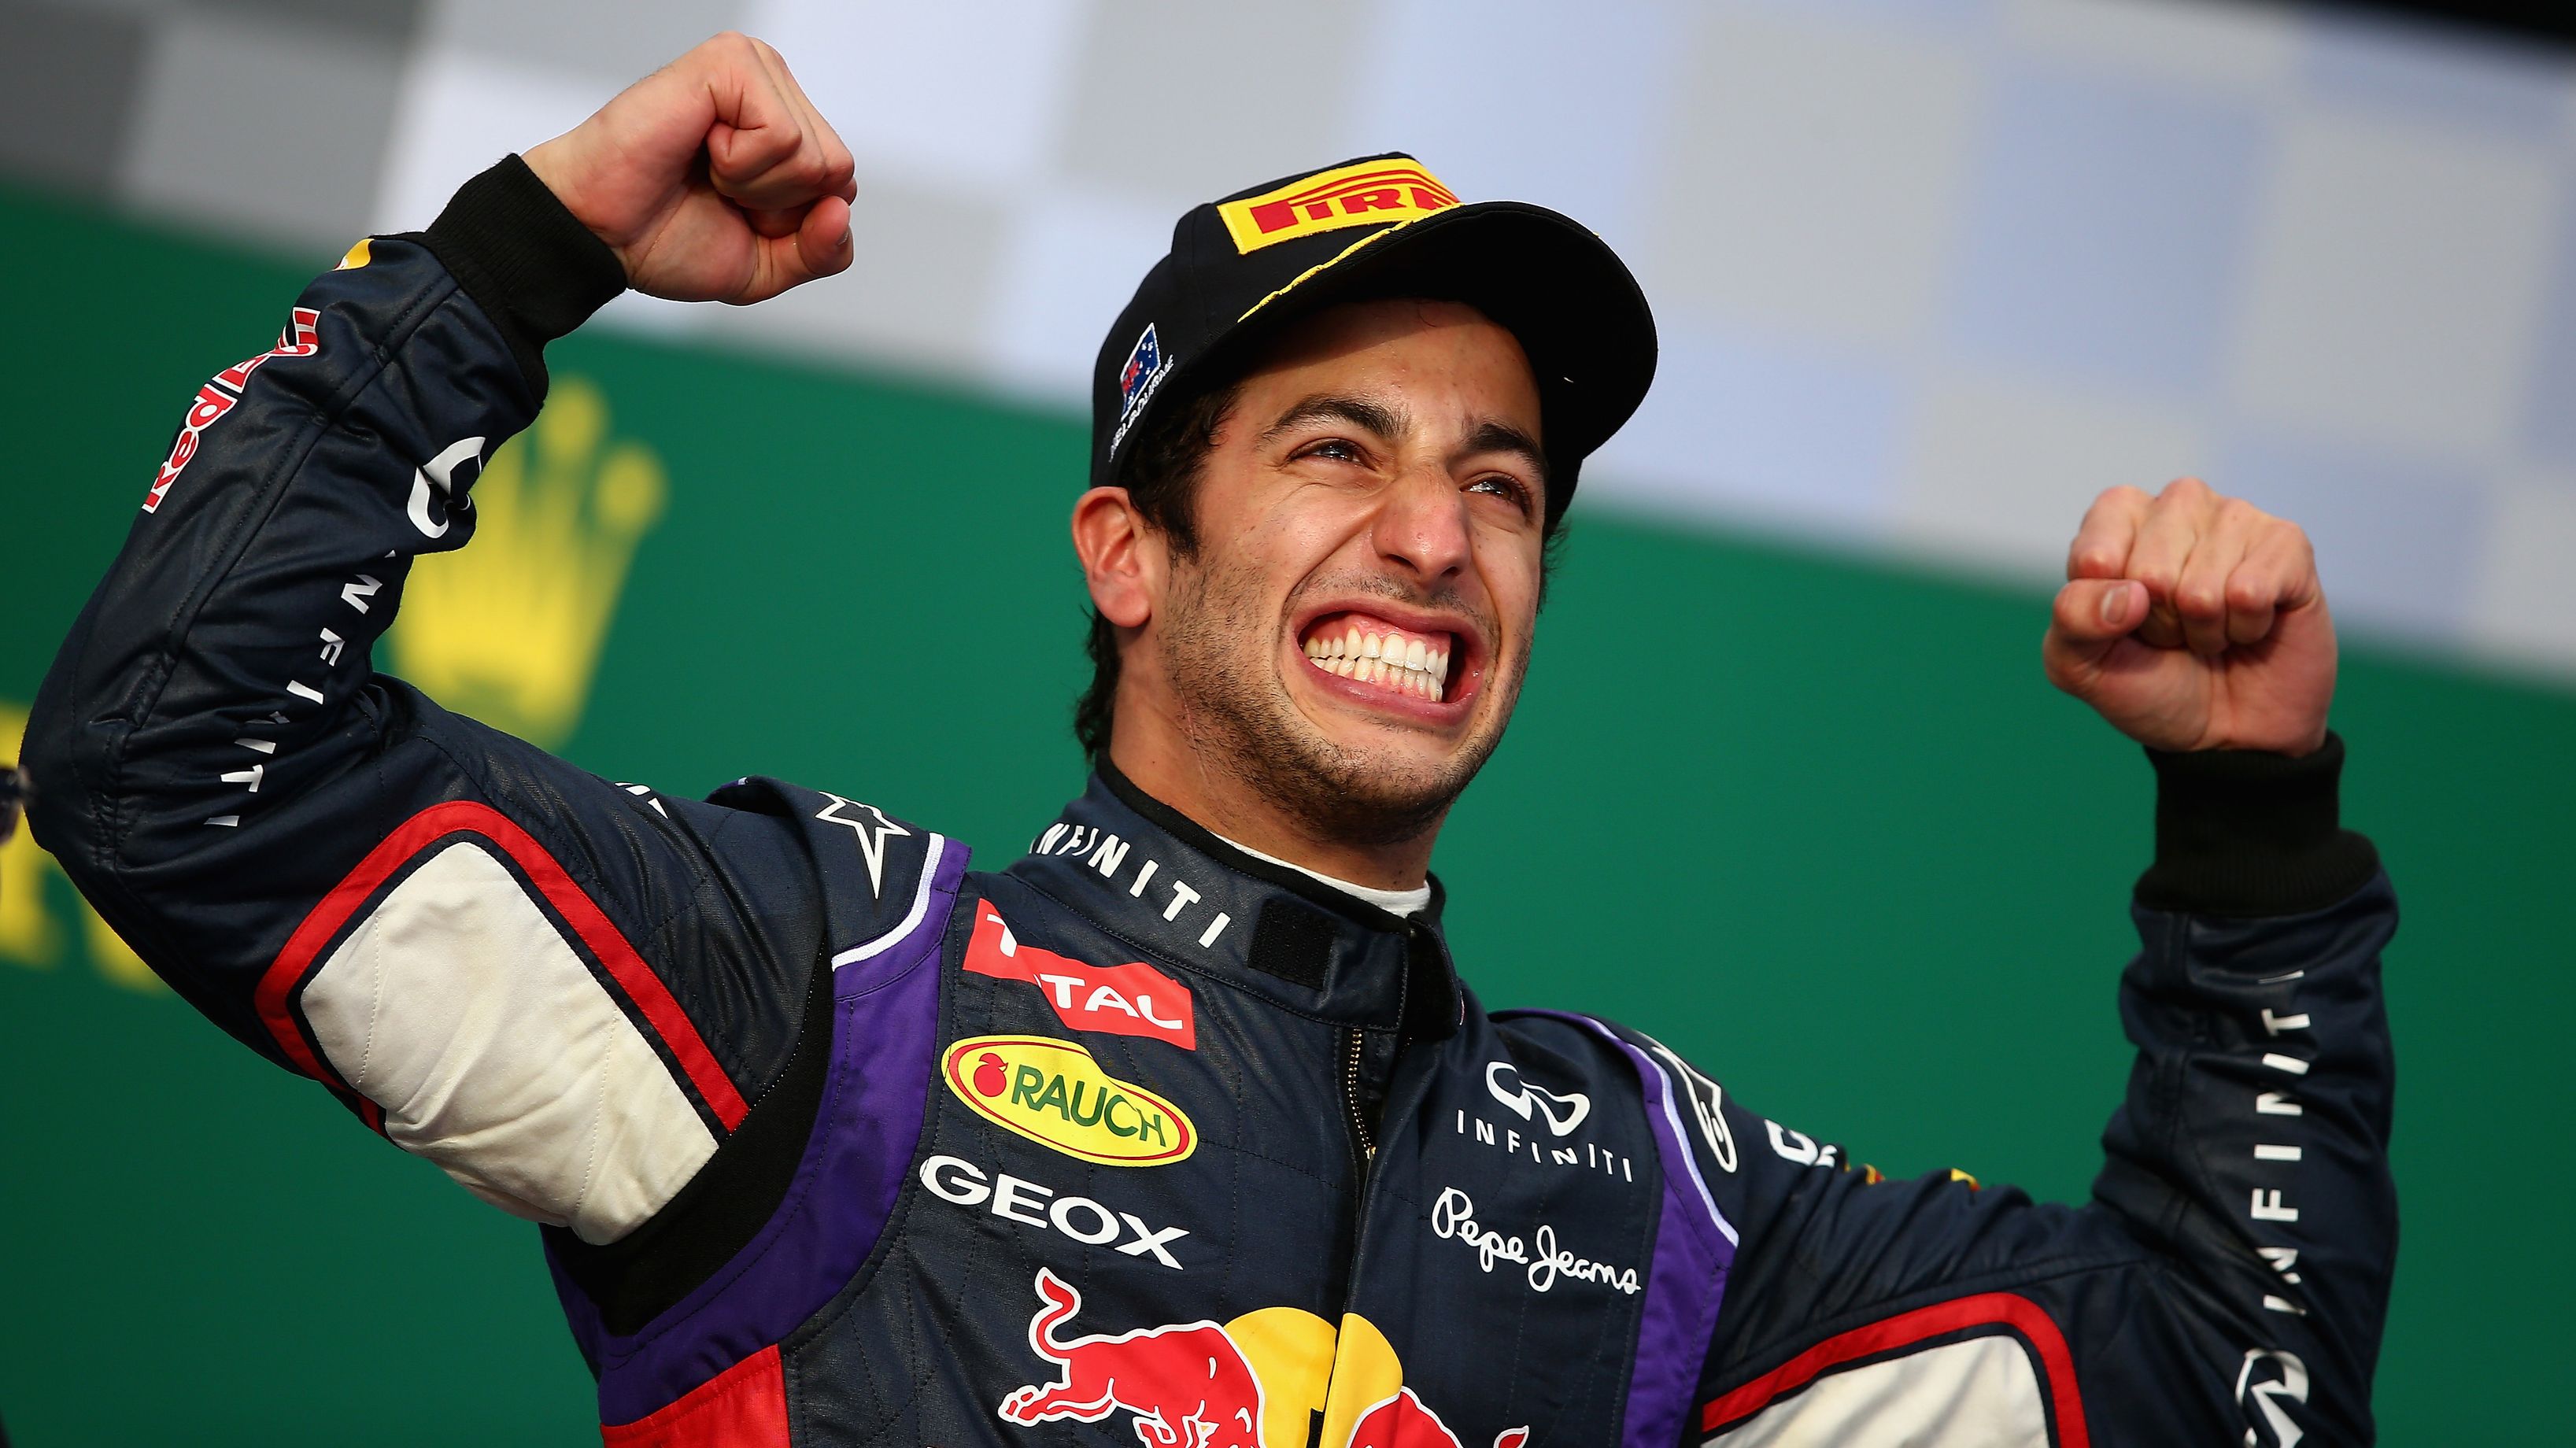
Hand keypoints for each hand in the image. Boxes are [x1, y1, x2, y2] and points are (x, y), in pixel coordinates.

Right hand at [522, 33, 854, 304]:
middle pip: (837, 171)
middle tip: (716, 191)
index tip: (733, 211)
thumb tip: (840, 208)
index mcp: (789, 125)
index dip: (792, 223)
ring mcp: (756, 67)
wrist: (599, 234)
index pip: (841, 187)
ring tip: (705, 170)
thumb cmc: (667, 237)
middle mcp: (777, 88)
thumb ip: (821, 252)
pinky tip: (700, 148)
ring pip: (815, 157)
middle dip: (778, 206)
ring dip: (755, 186)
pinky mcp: (731, 60)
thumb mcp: (766, 266)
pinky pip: (782, 136)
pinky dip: (739, 164)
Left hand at [2042, 477, 2334, 755]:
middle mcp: (2177, 504)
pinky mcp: (2287, 544)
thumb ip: (2075, 619)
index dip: (2106, 612)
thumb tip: (2130, 593)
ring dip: (2205, 630)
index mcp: (2116, 519)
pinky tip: (2250, 625)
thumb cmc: (2149, 684)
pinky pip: (2251, 592)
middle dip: (2160, 624)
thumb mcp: (2082, 665)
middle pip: (2150, 573)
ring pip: (2202, 587)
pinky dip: (2246, 628)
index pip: (2094, 555)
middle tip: (2175, 633)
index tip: (2123, 624)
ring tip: (2212, 629)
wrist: (2227, 730)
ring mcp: (2235, 517)